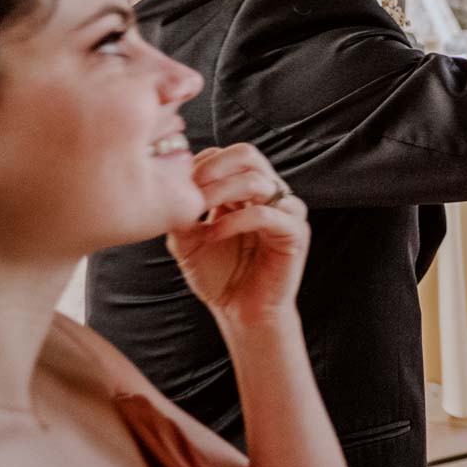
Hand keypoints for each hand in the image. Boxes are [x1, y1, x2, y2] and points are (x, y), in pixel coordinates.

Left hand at [167, 145, 308, 328]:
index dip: (199, 164)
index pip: (227, 155)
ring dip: (219, 191)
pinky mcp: (295, 232)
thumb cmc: (218, 276)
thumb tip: (172, 187)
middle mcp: (271, 194)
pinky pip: (265, 214)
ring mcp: (286, 210)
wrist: (240, 312)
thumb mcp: (188, 239)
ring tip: (196, 212)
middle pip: (247, 154)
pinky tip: (212, 234)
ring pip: (256, 179)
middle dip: (212, 168)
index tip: (173, 186)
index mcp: (248, 190)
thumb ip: (183, 211)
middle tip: (188, 189)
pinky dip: (233, 221)